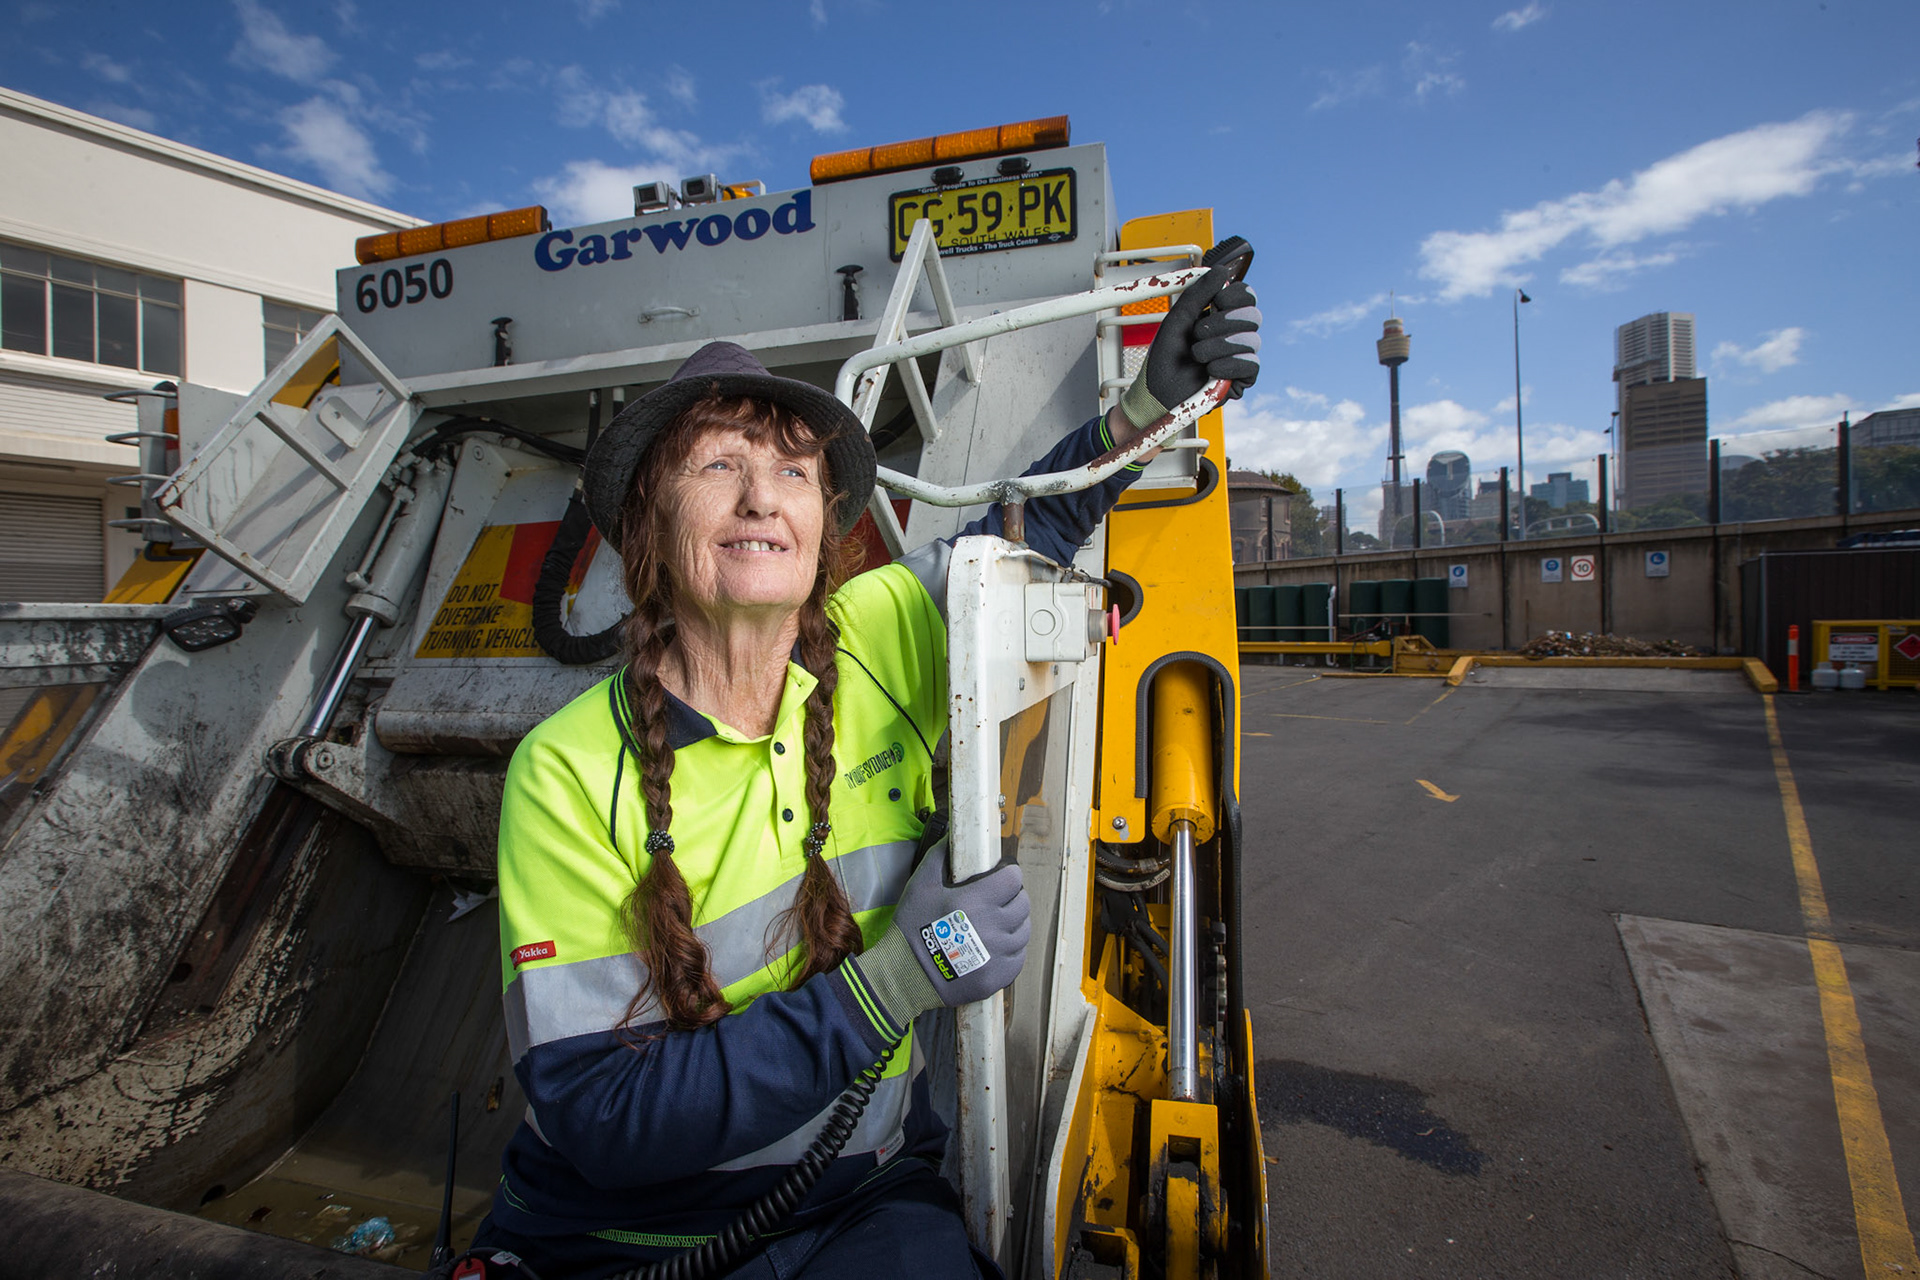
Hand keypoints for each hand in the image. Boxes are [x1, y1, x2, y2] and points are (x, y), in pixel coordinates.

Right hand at [849, 841, 1030, 1027]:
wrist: (907, 974)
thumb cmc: (913, 928)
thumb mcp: (921, 885)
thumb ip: (940, 856)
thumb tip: (952, 836)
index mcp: (978, 900)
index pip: (1014, 879)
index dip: (1008, 875)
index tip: (1000, 878)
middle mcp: (994, 926)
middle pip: (1023, 904)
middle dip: (1013, 897)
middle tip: (997, 900)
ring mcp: (999, 953)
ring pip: (1024, 930)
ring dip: (1014, 923)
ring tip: (995, 923)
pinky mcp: (1000, 975)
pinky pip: (1019, 955)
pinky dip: (1011, 949)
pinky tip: (994, 946)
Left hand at [1119, 255, 1261, 430]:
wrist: (1156, 395)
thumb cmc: (1163, 360)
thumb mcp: (1177, 321)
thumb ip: (1198, 295)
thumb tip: (1221, 272)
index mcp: (1220, 317)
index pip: (1246, 297)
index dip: (1236, 295)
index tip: (1217, 300)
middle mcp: (1233, 335)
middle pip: (1253, 315)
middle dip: (1223, 323)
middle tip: (1198, 334)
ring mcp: (1239, 357)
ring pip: (1252, 340)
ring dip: (1219, 346)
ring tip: (1197, 355)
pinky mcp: (1241, 380)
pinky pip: (1251, 364)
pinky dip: (1228, 364)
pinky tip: (1210, 370)